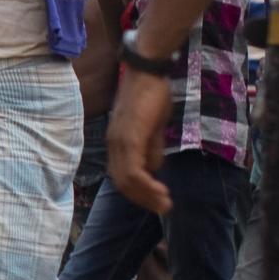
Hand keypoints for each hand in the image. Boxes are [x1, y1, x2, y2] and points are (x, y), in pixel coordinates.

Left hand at [106, 69, 172, 214]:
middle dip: (143, 199)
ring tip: (164, 204)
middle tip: (162, 209)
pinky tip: (161, 191)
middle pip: (122, 183)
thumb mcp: (153, 126)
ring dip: (146, 196)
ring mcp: (119, 141)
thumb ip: (152, 147)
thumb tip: (155, 168)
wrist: (147, 71)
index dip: (138, 191)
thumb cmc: (151, 94)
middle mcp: (114, 144)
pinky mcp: (129, 138)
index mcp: (117, 142)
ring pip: (126, 180)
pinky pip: (133, 170)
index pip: (122, 176)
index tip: (156, 200)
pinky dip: (146, 185)